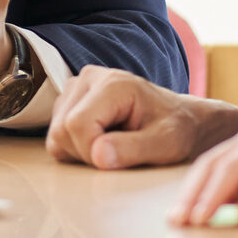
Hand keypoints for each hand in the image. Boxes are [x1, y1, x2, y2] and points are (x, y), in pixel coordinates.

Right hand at [46, 66, 237, 168]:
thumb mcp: (167, 144)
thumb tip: (98, 155)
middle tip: (120, 153)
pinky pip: (58, 135)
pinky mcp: (71, 100)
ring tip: (114, 144)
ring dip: (81, 151)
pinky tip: (103, 140)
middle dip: (87, 153)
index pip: (76, 125)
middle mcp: (90, 78)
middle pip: (61, 130)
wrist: (181, 118)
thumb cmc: (177, 129)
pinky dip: (77, 147)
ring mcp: (78, 87)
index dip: (91, 152)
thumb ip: (133, 149)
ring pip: (56, 134)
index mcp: (113, 83)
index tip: (118, 160)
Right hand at [168, 95, 237, 228]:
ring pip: (234, 156)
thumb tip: (235, 219)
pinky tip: (219, 203)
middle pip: (225, 155)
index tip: (193, 222)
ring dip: (211, 185)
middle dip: (199, 188)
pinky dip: (232, 182)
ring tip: (188, 215)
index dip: (212, 195)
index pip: (235, 164)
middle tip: (176, 220)